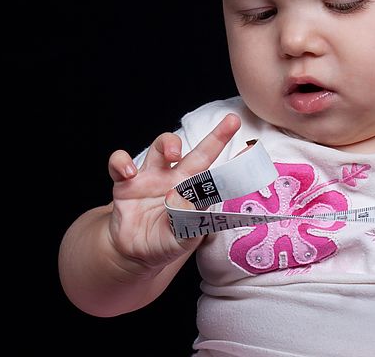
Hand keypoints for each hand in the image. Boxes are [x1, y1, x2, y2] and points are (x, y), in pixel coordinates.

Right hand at [105, 113, 240, 271]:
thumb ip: (189, 224)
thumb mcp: (182, 238)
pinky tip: (130, 173)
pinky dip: (123, 163)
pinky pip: (121, 162)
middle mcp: (177, 178)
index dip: (237, 164)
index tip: (254, 148)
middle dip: (217, 136)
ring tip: (173, 154)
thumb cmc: (165, 241)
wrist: (134, 252)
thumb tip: (191, 205)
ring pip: (161, 146)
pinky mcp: (126, 183)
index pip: (219, 176)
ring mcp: (152, 177)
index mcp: (194, 193)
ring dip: (169, 143)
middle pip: (199, 152)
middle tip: (233, 121)